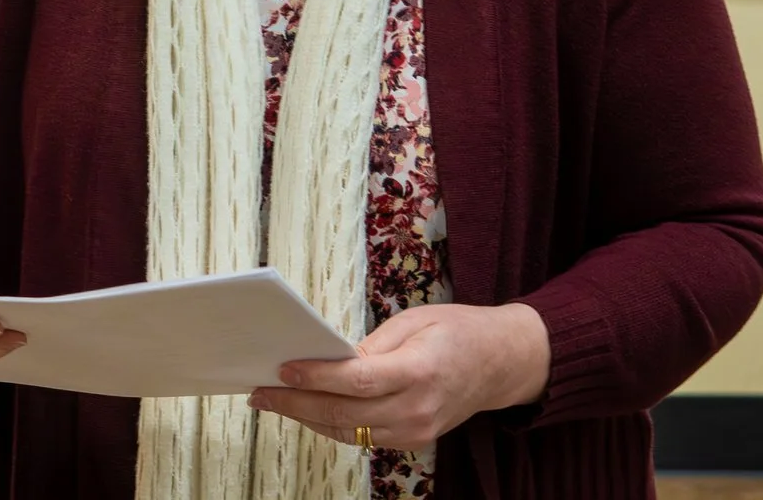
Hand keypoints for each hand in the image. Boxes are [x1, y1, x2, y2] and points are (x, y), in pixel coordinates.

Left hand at [249, 302, 548, 450]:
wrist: (501, 364)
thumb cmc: (458, 331)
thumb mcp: (415, 321)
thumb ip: (371, 346)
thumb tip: (327, 360)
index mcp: (420, 371)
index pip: (356, 381)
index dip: (316, 377)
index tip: (283, 368)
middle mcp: (418, 409)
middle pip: (345, 413)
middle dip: (296, 402)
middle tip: (261, 391)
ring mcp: (416, 432)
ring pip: (348, 431)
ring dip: (306, 417)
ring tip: (273, 401)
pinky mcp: (413, 441)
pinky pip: (362, 437)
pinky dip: (331, 424)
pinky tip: (307, 409)